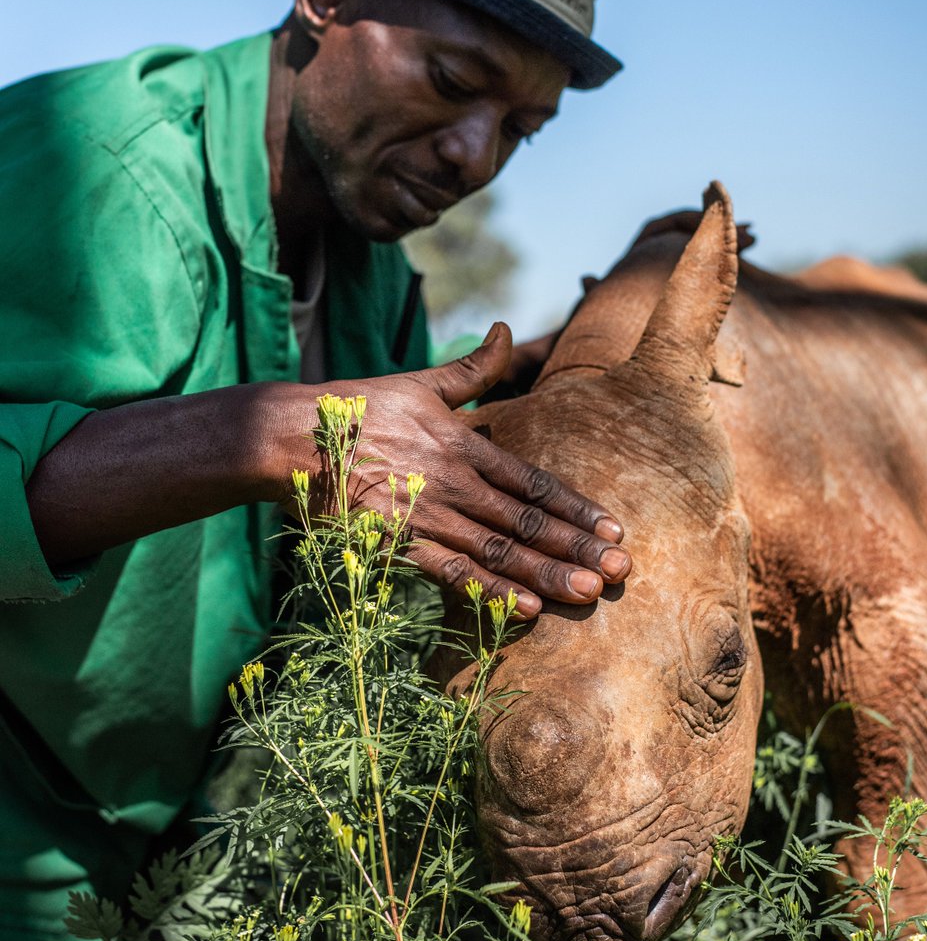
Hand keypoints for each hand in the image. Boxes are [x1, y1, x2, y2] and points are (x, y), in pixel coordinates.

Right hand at [259, 323, 630, 618]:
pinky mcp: (397, 543)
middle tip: (622, 570)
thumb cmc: (358, 409)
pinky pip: (451, 572)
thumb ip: (472, 368)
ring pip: (499, 549)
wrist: (291, 438)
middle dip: (578, 546)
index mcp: (463, 444)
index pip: (534, 481)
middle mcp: (454, 481)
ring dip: (547, 572)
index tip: (614, 526)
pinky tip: (527, 610)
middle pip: (528, 519)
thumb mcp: (420, 382)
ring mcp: (427, 514)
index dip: (577, 506)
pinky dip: (490, 591)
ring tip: (589, 592)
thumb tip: (506, 330)